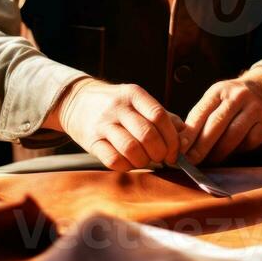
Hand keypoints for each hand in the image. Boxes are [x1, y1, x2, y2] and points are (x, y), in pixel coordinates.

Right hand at [45, 77, 187, 170]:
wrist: (76, 101)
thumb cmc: (115, 105)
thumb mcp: (138, 101)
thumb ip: (162, 117)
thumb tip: (185, 136)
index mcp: (134, 94)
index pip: (159, 116)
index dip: (171, 138)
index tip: (174, 151)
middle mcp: (118, 107)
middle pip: (147, 134)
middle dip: (160, 152)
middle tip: (162, 158)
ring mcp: (103, 124)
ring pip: (131, 148)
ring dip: (144, 161)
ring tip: (146, 160)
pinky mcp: (91, 140)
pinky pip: (112, 160)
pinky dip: (126, 166)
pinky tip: (129, 162)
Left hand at [182, 66, 261, 164]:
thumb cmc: (234, 99)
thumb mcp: (217, 97)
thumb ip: (202, 116)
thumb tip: (183, 142)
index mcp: (219, 90)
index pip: (201, 112)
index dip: (189, 132)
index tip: (179, 147)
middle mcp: (237, 97)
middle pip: (216, 124)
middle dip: (200, 146)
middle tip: (190, 161)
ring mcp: (254, 109)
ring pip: (232, 136)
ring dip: (217, 152)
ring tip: (207, 161)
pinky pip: (247, 143)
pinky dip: (235, 151)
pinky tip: (227, 155)